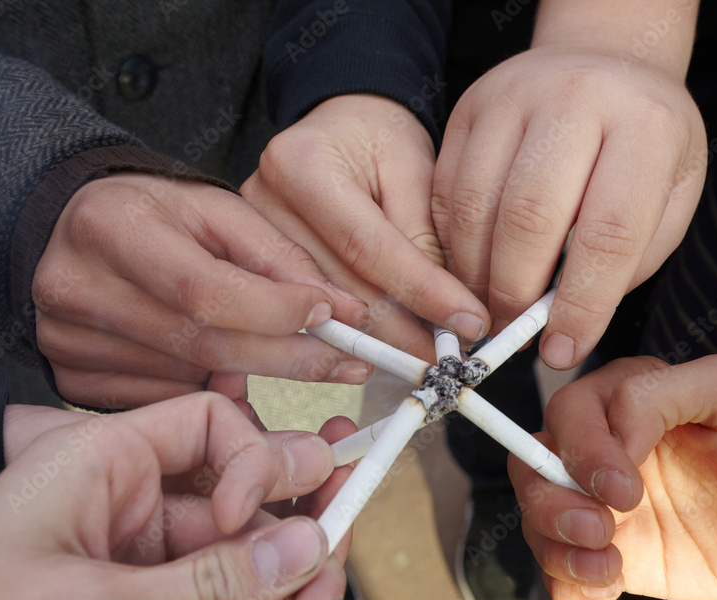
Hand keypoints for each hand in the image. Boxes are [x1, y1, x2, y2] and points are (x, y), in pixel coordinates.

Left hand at [0, 392, 353, 599]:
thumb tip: (306, 546)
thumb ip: (207, 582)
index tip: (255, 519)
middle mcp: (135, 508)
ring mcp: (145, 568)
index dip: (258, 460)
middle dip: (291, 560)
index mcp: (105, 465)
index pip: (215, 425)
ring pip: (243, 577)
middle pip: (250, 510)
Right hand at [35, 173, 372, 407]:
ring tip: (287, 355)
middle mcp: (79, 287)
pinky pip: (165, 402)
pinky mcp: (74, 377)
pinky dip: (209, 394)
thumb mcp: (220, 210)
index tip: (333, 316)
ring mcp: (69, 341)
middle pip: (205, 344)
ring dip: (254, 378)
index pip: (206, 289)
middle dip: (289, 357)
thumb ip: (281, 256)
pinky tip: (231, 374)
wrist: (78, 230)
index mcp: (111, 227)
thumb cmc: (156, 214)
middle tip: (346, 360)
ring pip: (192, 380)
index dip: (276, 310)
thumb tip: (343, 310)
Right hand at [241, 94, 489, 356]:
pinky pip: (306, 315)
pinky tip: (385, 347)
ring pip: (324, 312)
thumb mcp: (415, 171)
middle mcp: (261, 201)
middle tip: (450, 355)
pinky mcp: (252, 264)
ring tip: (426, 353)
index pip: (368, 245)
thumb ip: (425, 238)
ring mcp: (249, 237)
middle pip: (340, 288)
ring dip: (381, 341)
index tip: (467, 322)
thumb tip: (450, 312)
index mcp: (302, 163)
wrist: (340, 128)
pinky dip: (352, 336)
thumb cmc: (379, 141)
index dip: (421, 291)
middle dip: (403, 330)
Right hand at [432, 45, 706, 367]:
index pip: (608, 234)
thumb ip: (628, 259)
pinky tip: (470, 266)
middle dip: (514, 293)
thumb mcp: (670, 197)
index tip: (562, 350)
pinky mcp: (469, 104)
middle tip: (514, 333)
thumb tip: (560, 322)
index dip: (581, 306)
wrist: (604, 62)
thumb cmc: (643, 144)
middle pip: (528, 218)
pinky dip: (451, 241)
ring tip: (488, 306)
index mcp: (646, 126)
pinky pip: (445, 188)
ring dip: (474, 274)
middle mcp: (577, 98)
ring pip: (474, 204)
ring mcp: (514, 94)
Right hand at [511, 355, 716, 599]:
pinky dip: (569, 583)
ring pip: (538, 519)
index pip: (569, 414)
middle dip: (553, 501)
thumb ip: (660, 390)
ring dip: (556, 545)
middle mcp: (608, 451)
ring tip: (610, 565)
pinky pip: (564, 571)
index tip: (624, 486)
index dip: (583, 451)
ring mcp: (608, 507)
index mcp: (628, 401)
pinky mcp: (621, 554)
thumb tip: (612, 431)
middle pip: (533, 465)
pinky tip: (609, 584)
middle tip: (603, 528)